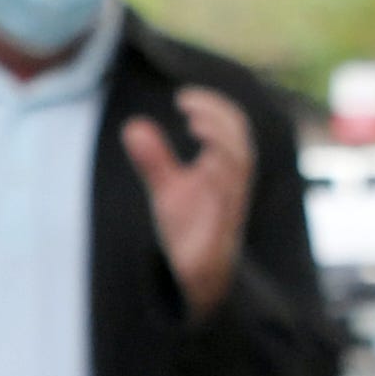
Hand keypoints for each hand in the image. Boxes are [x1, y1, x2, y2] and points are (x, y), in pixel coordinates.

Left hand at [126, 87, 255, 316]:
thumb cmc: (192, 227)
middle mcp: (232, 186)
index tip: (183, 98)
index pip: (232, 128)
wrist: (202, 278)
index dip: (214, 107)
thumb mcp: (168, 190)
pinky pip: (227, 206)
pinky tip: (202, 166)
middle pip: (240, 142)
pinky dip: (218, 182)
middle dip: (219, 118)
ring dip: (221, 142)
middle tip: (188, 104)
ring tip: (195, 125)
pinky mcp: (220, 235)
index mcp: (225, 170)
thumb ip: (154, 159)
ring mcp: (229, 210)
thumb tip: (133, 126)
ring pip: (239, 168)